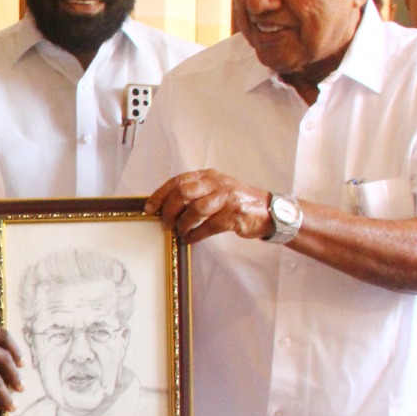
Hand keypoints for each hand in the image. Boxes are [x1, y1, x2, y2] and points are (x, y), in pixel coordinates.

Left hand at [145, 169, 272, 243]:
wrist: (267, 210)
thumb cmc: (234, 202)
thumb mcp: (214, 190)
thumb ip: (193, 194)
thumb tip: (164, 207)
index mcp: (208, 176)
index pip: (178, 181)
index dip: (160, 194)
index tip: (149, 208)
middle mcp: (216, 183)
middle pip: (183, 193)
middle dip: (169, 210)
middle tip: (165, 223)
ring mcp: (227, 198)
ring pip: (196, 210)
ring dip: (183, 224)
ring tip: (180, 232)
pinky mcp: (235, 215)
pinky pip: (209, 226)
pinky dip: (196, 235)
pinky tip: (190, 239)